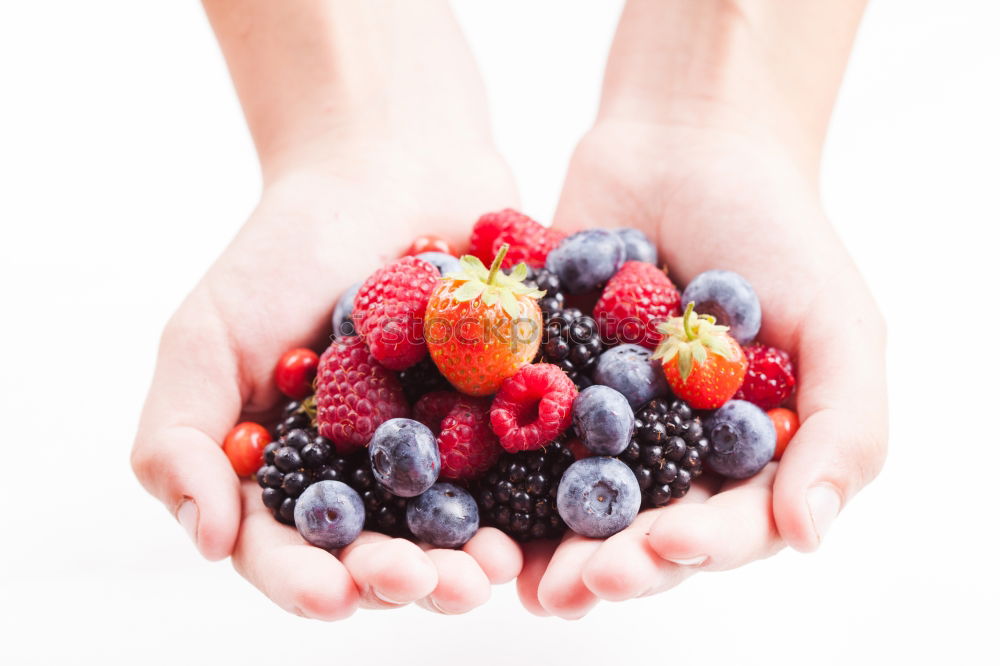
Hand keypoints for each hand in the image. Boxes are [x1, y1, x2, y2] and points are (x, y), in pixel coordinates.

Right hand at [131, 139, 525, 618]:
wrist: (387, 168)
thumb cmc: (285, 250)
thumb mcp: (207, 335)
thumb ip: (181, 437)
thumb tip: (205, 540)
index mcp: (288, 471)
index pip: (285, 548)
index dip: (304, 580)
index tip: (332, 596)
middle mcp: (363, 475)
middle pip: (377, 553)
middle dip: (403, 579)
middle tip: (438, 588)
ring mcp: (437, 450)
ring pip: (452, 528)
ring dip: (472, 558)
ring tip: (496, 570)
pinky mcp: (501, 416)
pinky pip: (519, 468)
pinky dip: (532, 495)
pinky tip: (549, 514)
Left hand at [517, 119, 887, 617]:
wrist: (685, 141)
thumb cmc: (778, 228)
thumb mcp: (838, 322)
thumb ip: (844, 427)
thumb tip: (808, 535)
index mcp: (750, 456)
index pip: (729, 525)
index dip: (697, 549)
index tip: (660, 552)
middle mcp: (674, 452)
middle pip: (643, 528)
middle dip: (610, 562)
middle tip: (568, 589)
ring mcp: (605, 421)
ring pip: (573, 500)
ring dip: (543, 542)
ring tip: (510, 578)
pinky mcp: (544, 382)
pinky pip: (515, 432)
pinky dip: (492, 466)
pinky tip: (463, 500)